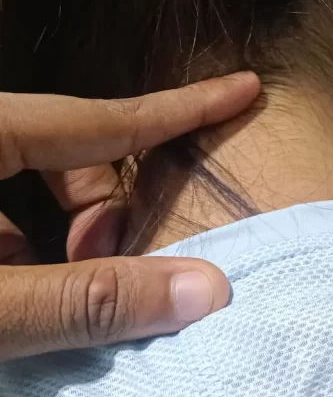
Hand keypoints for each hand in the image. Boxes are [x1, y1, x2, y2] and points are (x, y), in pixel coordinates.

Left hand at [0, 72, 259, 359]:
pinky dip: (19, 258)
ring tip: (48, 304)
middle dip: (102, 212)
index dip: (181, 108)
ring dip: (57, 244)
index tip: (246, 87)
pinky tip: (17, 308)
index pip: (101, 117)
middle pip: (66, 153)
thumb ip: (87, 299)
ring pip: (27, 193)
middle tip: (106, 270)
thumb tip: (208, 289)